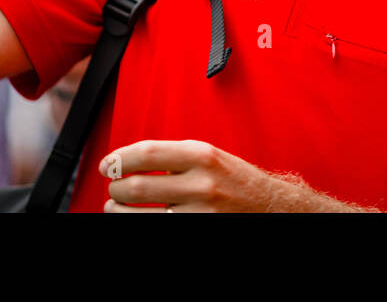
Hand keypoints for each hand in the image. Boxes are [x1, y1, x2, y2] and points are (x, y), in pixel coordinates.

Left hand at [99, 139, 370, 212]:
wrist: (279, 210)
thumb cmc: (242, 184)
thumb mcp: (213, 159)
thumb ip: (177, 158)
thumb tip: (130, 163)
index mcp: (202, 155)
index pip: (146, 153)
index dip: (118, 159)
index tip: (107, 166)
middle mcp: (202, 184)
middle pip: (137, 188)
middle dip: (116, 192)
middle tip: (113, 193)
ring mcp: (202, 214)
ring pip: (142, 218)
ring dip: (121, 215)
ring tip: (118, 211)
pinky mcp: (201, 234)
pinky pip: (160, 232)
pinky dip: (142, 228)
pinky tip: (139, 223)